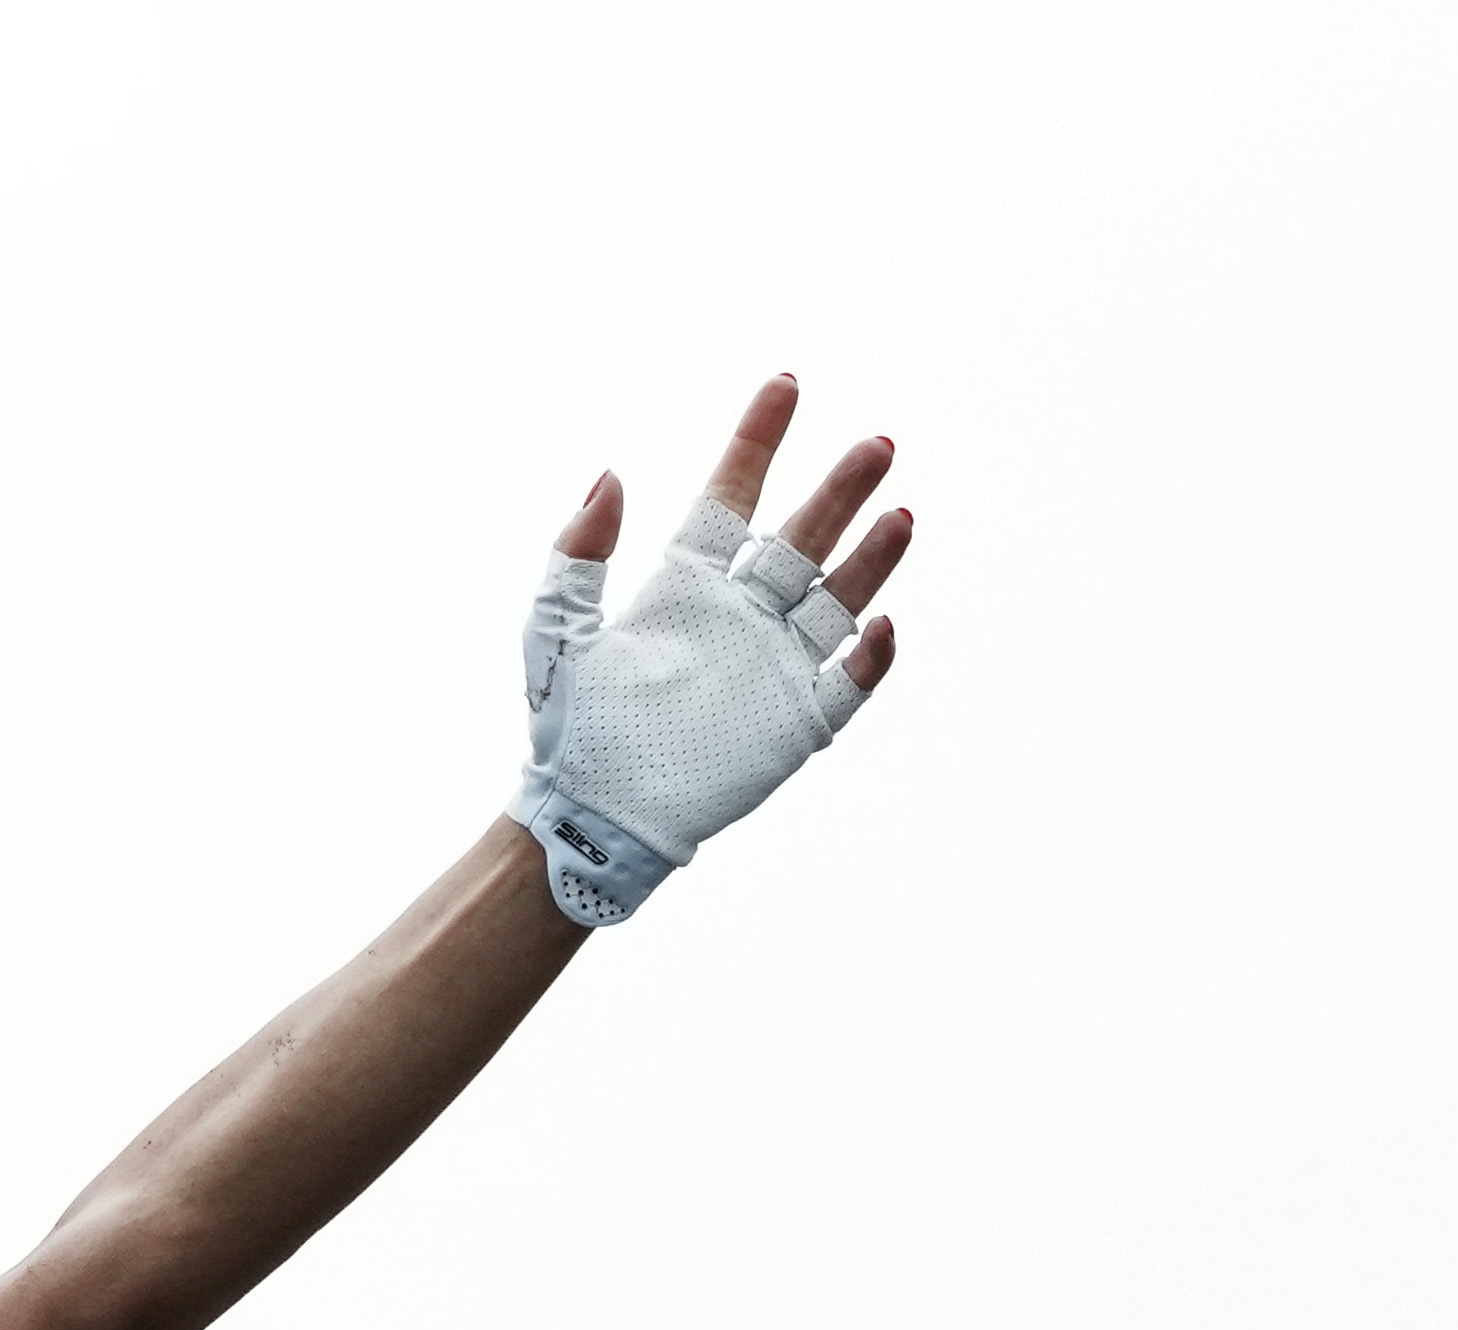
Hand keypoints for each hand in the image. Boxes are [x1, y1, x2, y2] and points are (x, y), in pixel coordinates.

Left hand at [514, 375, 913, 926]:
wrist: (589, 818)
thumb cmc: (567, 730)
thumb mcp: (557, 632)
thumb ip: (579, 554)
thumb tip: (610, 475)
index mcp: (684, 587)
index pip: (731, 497)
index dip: (757, 440)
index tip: (785, 383)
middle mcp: (738, 616)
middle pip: (800, 538)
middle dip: (838, 491)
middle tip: (877, 444)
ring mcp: (772, 666)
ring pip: (836, 598)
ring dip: (871, 558)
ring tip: (899, 513)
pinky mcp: (794, 723)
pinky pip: (848, 684)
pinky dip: (869, 657)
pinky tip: (880, 626)